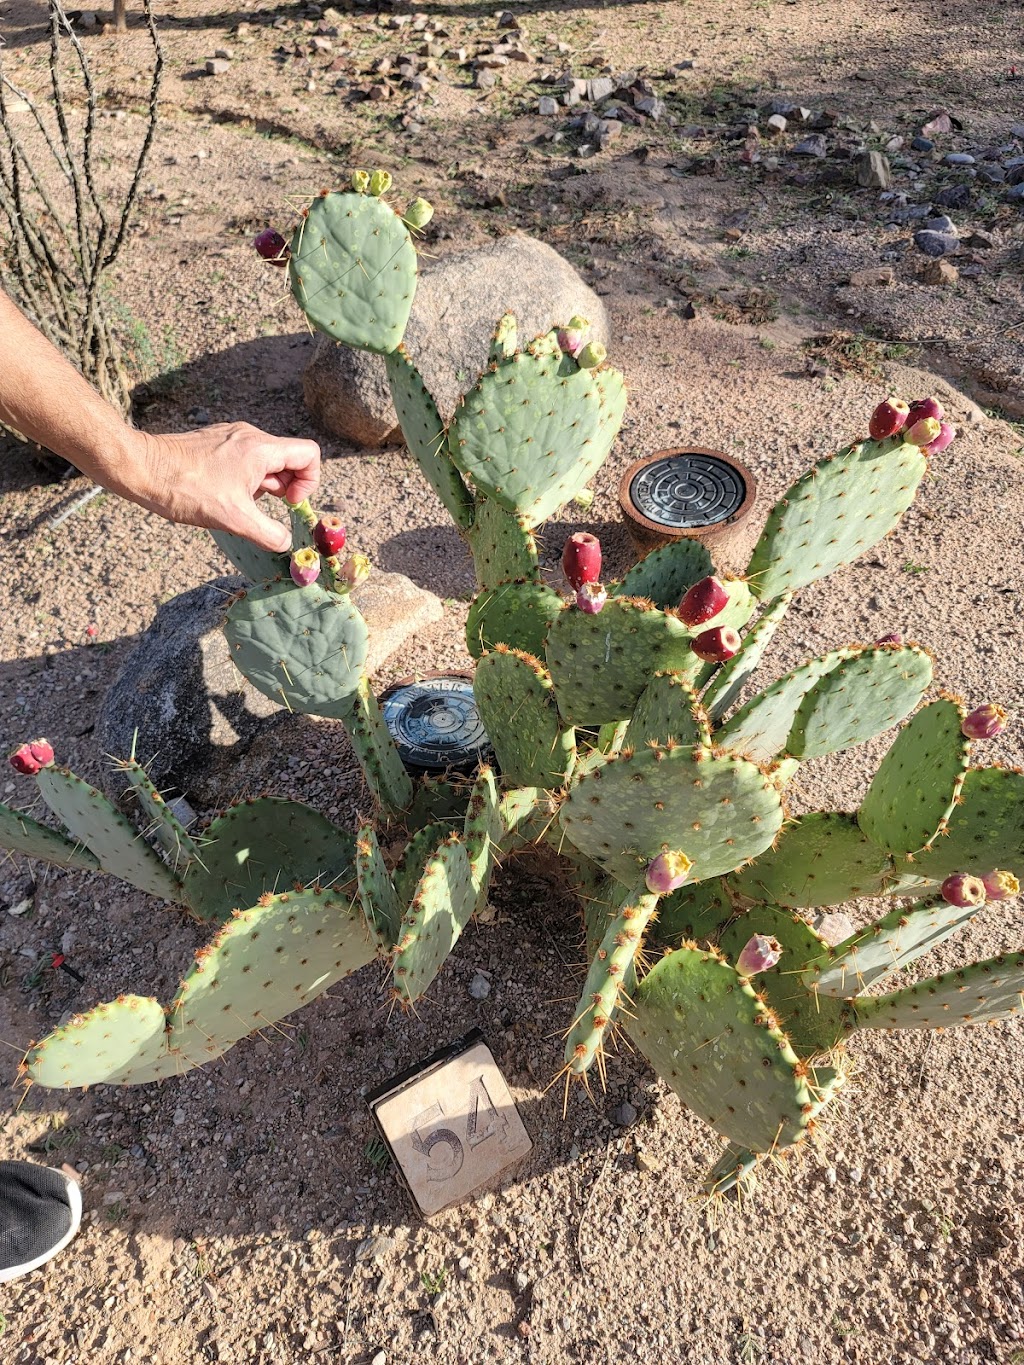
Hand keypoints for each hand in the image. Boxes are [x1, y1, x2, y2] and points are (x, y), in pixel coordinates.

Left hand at [130, 423, 320, 551]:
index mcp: (261, 448)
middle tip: (261, 507)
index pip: (309, 454)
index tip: (289, 502)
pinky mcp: (215, 442)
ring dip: (262, 486)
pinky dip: (243, 479)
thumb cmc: (186, 490)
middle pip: (288, 458)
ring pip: (265, 460)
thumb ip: (269, 534)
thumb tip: (286, 545)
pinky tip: (221, 494)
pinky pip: (244, 459)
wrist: (141, 469)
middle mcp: (249, 436)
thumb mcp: (234, 519)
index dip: (310, 482)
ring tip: (237, 502)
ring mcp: (230, 436)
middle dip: (284, 488)